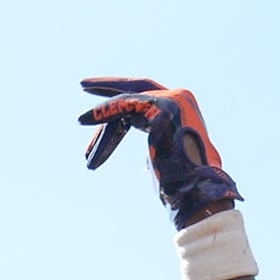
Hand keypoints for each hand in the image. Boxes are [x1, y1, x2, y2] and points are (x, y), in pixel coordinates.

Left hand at [79, 78, 242, 227]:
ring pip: (127, 101)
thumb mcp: (165, 156)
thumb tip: (139, 148)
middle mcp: (179, 98)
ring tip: (79, 120)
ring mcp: (172, 101)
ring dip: (101, 113)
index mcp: (183, 109)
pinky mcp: (161, 110)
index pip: (146, 95)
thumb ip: (155, 141)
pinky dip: (104, 111)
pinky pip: (125, 106)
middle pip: (136, 87)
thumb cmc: (183, 186)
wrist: (200, 194)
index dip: (121, 97)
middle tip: (83, 85)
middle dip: (109, 86)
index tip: (100, 100)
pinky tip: (84, 119)